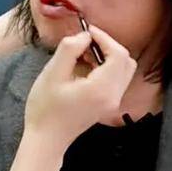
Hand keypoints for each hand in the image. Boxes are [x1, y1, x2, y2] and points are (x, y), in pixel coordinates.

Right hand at [23, 25, 136, 156]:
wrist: (47, 139)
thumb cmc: (45, 108)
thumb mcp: (52, 73)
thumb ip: (69, 49)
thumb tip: (84, 36)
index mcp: (101, 88)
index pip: (118, 54)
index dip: (105, 38)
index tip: (86, 31)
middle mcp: (113, 96)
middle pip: (126, 61)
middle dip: (108, 46)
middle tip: (85, 42)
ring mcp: (113, 102)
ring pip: (123, 70)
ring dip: (107, 56)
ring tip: (82, 54)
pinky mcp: (108, 105)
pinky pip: (116, 79)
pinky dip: (105, 68)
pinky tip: (84, 67)